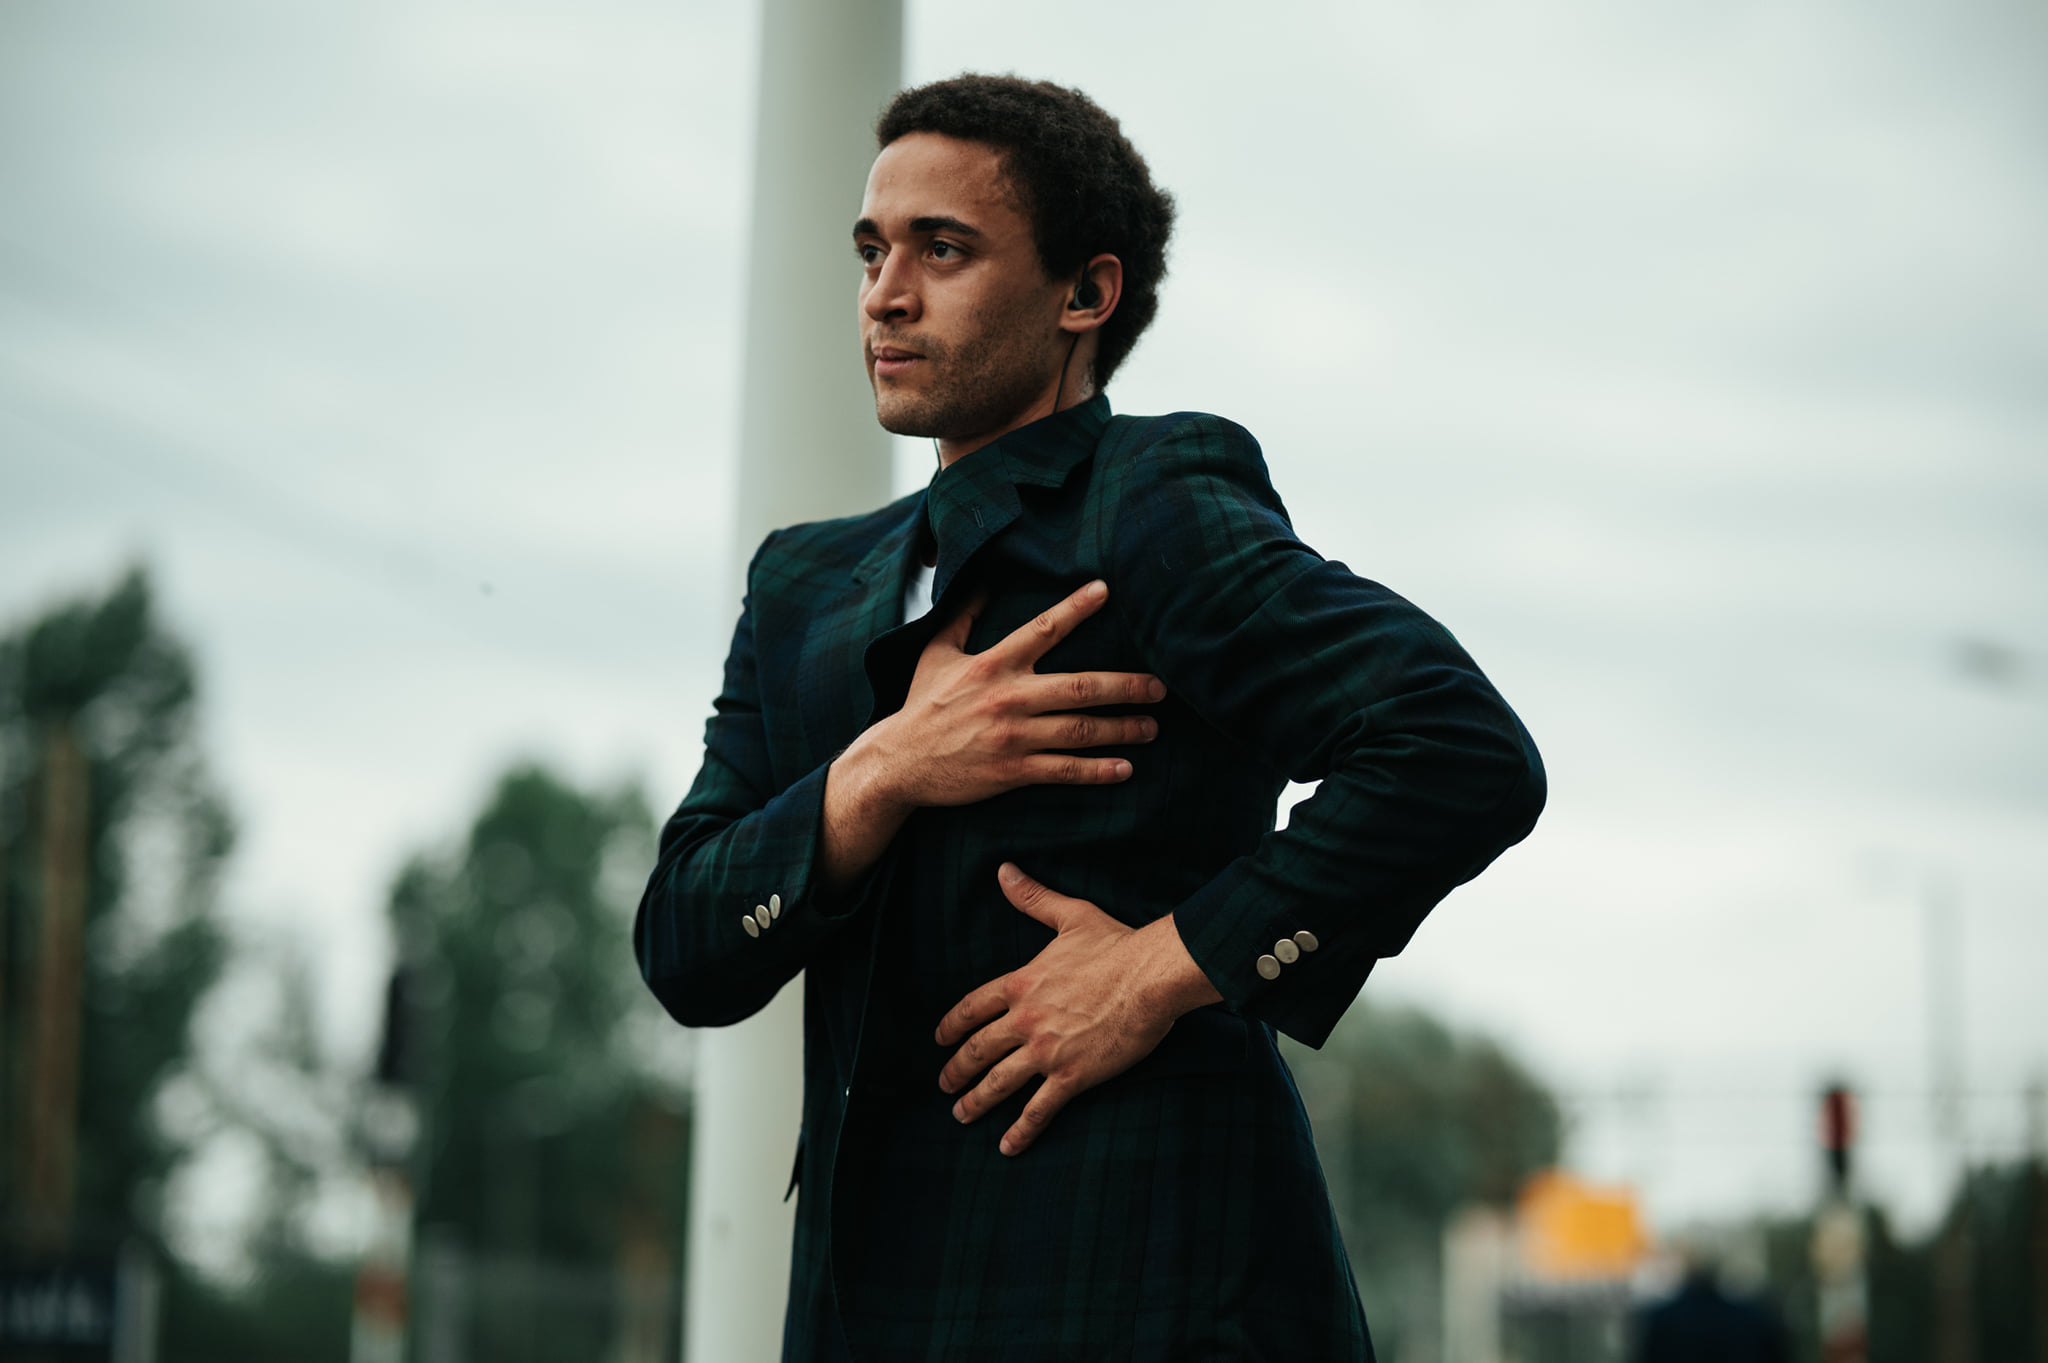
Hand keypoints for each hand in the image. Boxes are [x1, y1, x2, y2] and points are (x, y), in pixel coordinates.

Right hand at [821, 581, 1165, 889]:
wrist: (898, 763)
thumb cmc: (921, 706)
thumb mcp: (935, 654)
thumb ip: (963, 617)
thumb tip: (982, 579)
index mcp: (992, 664)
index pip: (1042, 628)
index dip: (1075, 607)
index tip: (1106, 590)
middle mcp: (1008, 697)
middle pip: (1080, 687)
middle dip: (1126, 686)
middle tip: (1160, 686)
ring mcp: (1013, 736)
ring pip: (1080, 730)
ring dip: (1122, 728)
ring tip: (1152, 726)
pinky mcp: (1012, 771)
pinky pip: (1065, 770)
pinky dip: (1098, 770)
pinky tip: (1125, 768)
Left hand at [935, 862, 1223, 1155]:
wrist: (1150, 977)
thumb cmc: (1116, 945)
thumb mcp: (1070, 916)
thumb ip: (1033, 898)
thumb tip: (1004, 871)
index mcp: (1022, 984)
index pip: (973, 1007)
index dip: (952, 1025)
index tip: (939, 1039)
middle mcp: (1025, 1019)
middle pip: (978, 1050)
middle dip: (956, 1070)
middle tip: (944, 1085)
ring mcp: (1045, 1051)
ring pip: (999, 1082)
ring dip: (975, 1101)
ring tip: (961, 1114)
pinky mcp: (1071, 1076)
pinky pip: (1038, 1110)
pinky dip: (1020, 1130)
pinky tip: (1007, 1146)